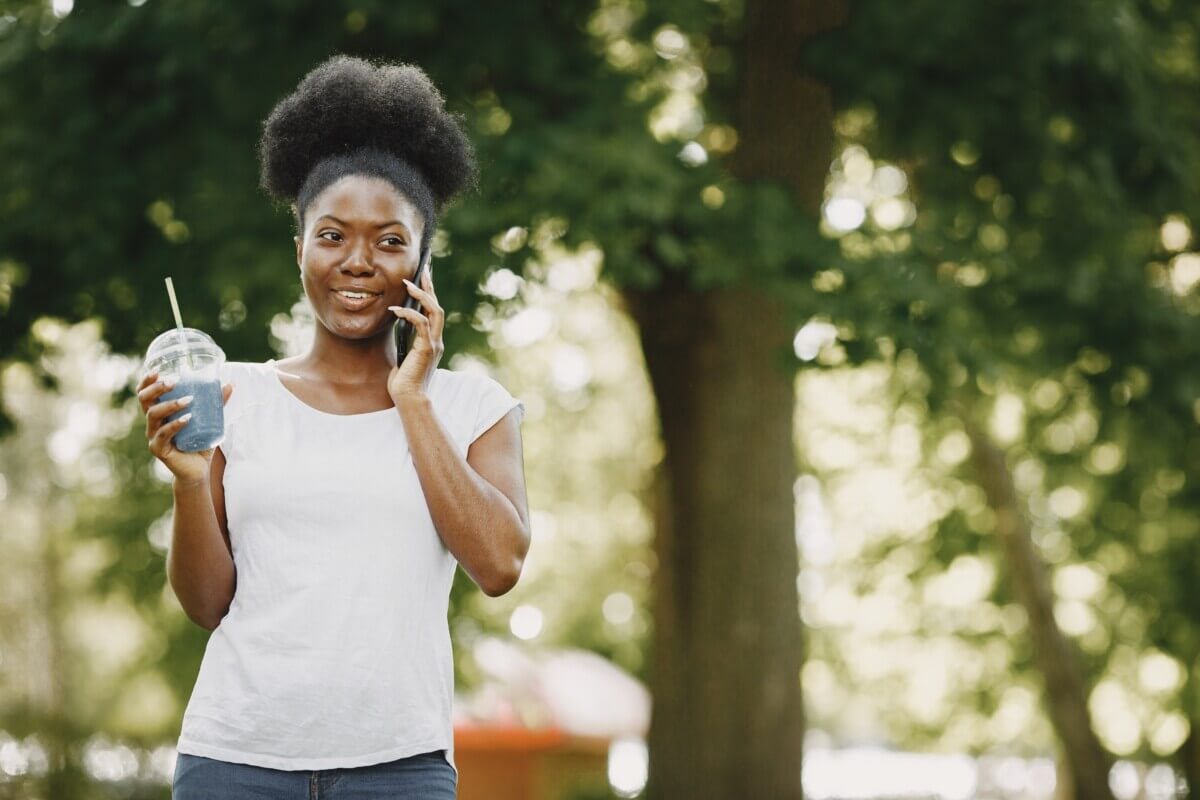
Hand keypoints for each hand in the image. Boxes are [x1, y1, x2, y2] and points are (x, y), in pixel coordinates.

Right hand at [137, 371, 233, 484]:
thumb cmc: (200, 442)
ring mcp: (153, 436)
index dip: (147, 381)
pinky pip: (163, 434)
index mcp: (160, 412)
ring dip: (170, 404)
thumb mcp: (210, 420)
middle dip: (157, 388)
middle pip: (144, 400)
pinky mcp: (158, 449)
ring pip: (153, 415)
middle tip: (174, 381)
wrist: (198, 469)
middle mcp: (153, 423)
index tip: (157, 370)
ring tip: (188, 400)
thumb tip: (230, 384)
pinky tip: (187, 418)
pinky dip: (175, 424)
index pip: (145, 393)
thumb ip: (216, 404)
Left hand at [388, 263, 443, 401]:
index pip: (433, 312)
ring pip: (433, 311)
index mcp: (432, 341)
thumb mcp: (402, 354)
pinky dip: (408, 313)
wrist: (409, 399)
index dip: (429, 294)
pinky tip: (394, 309)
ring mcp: (433, 344)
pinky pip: (420, 323)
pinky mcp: (426, 349)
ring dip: (421, 295)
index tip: (424, 277)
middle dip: (429, 287)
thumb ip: (404, 340)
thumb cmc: (403, 381)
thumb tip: (396, 322)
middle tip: (422, 269)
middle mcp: (436, 340)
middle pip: (437, 306)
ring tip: (407, 284)